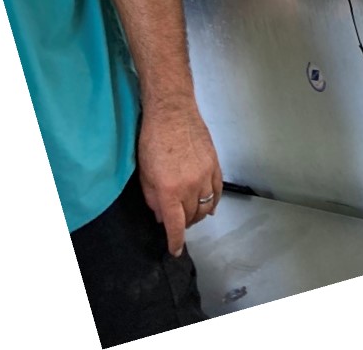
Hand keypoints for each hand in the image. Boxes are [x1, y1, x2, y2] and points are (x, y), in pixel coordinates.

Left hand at [135, 104, 222, 256]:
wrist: (172, 111)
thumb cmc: (153, 139)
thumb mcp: (144, 173)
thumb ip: (152, 199)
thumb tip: (161, 216)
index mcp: (169, 190)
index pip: (176, 226)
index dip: (176, 242)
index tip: (175, 250)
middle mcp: (190, 186)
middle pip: (192, 217)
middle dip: (184, 224)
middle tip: (177, 222)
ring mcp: (205, 175)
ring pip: (207, 207)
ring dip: (199, 215)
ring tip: (192, 214)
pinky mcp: (215, 164)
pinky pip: (218, 191)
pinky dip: (214, 201)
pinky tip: (210, 205)